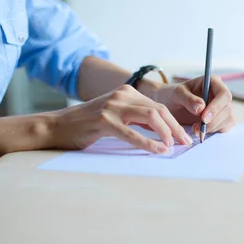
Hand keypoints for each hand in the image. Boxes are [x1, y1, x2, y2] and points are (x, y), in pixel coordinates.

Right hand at [50, 85, 192, 152]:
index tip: (184, 137)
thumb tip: (161, 132)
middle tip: (186, 143)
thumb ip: (135, 119)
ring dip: (166, 133)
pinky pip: (132, 133)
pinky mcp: (104, 120)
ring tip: (174, 146)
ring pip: (150, 117)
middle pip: (159, 110)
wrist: (57, 126)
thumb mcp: (116, 116)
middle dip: (175, 128)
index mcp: (127, 93)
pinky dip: (149, 143)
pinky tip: (159, 150)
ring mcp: (113, 106)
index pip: (159, 107)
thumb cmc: (88, 125)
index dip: (174, 123)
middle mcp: (122, 95)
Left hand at [151, 75, 235, 135]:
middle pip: (227, 109)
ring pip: (228, 119)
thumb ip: (188, 99)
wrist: (170, 105)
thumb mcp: (177, 94)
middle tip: (196, 128)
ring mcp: (222, 108)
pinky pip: (224, 127)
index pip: (224, 95)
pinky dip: (214, 132)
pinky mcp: (220, 119)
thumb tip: (201, 108)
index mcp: (213, 83)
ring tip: (194, 129)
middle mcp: (220, 95)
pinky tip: (200, 131)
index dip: (216, 107)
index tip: (203, 118)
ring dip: (212, 128)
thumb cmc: (173, 95)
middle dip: (213, 121)